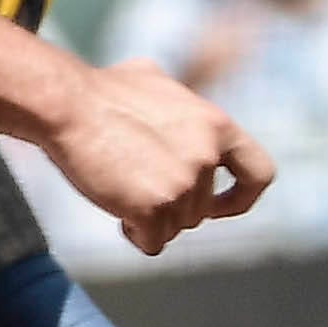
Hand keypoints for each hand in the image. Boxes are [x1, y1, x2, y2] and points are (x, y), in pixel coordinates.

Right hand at [42, 57, 273, 253]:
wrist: (68, 105)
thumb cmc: (103, 91)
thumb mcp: (159, 83)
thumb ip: (182, 108)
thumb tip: (180, 111)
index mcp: (217, 125)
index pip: (259, 173)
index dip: (240, 197)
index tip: (217, 207)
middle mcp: (207, 156)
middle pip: (200, 211)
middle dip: (170, 206)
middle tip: (135, 183)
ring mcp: (183, 184)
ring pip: (175, 228)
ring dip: (150, 218)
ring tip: (120, 185)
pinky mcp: (155, 208)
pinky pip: (153, 242)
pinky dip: (134, 234)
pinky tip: (115, 208)